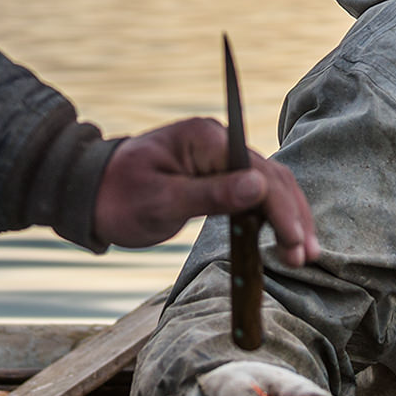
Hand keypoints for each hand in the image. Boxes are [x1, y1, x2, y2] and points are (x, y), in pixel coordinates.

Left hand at [92, 117, 318, 264]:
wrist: (90, 193)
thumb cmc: (117, 196)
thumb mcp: (160, 200)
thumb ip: (211, 195)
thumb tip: (259, 187)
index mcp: (206, 139)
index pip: (257, 172)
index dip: (281, 208)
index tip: (294, 242)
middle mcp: (219, 142)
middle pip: (272, 176)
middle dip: (293, 217)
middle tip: (305, 256)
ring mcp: (220, 158)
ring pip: (270, 185)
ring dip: (290, 217)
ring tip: (304, 254)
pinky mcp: (219, 176)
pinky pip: (255, 193)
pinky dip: (273, 216)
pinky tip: (286, 239)